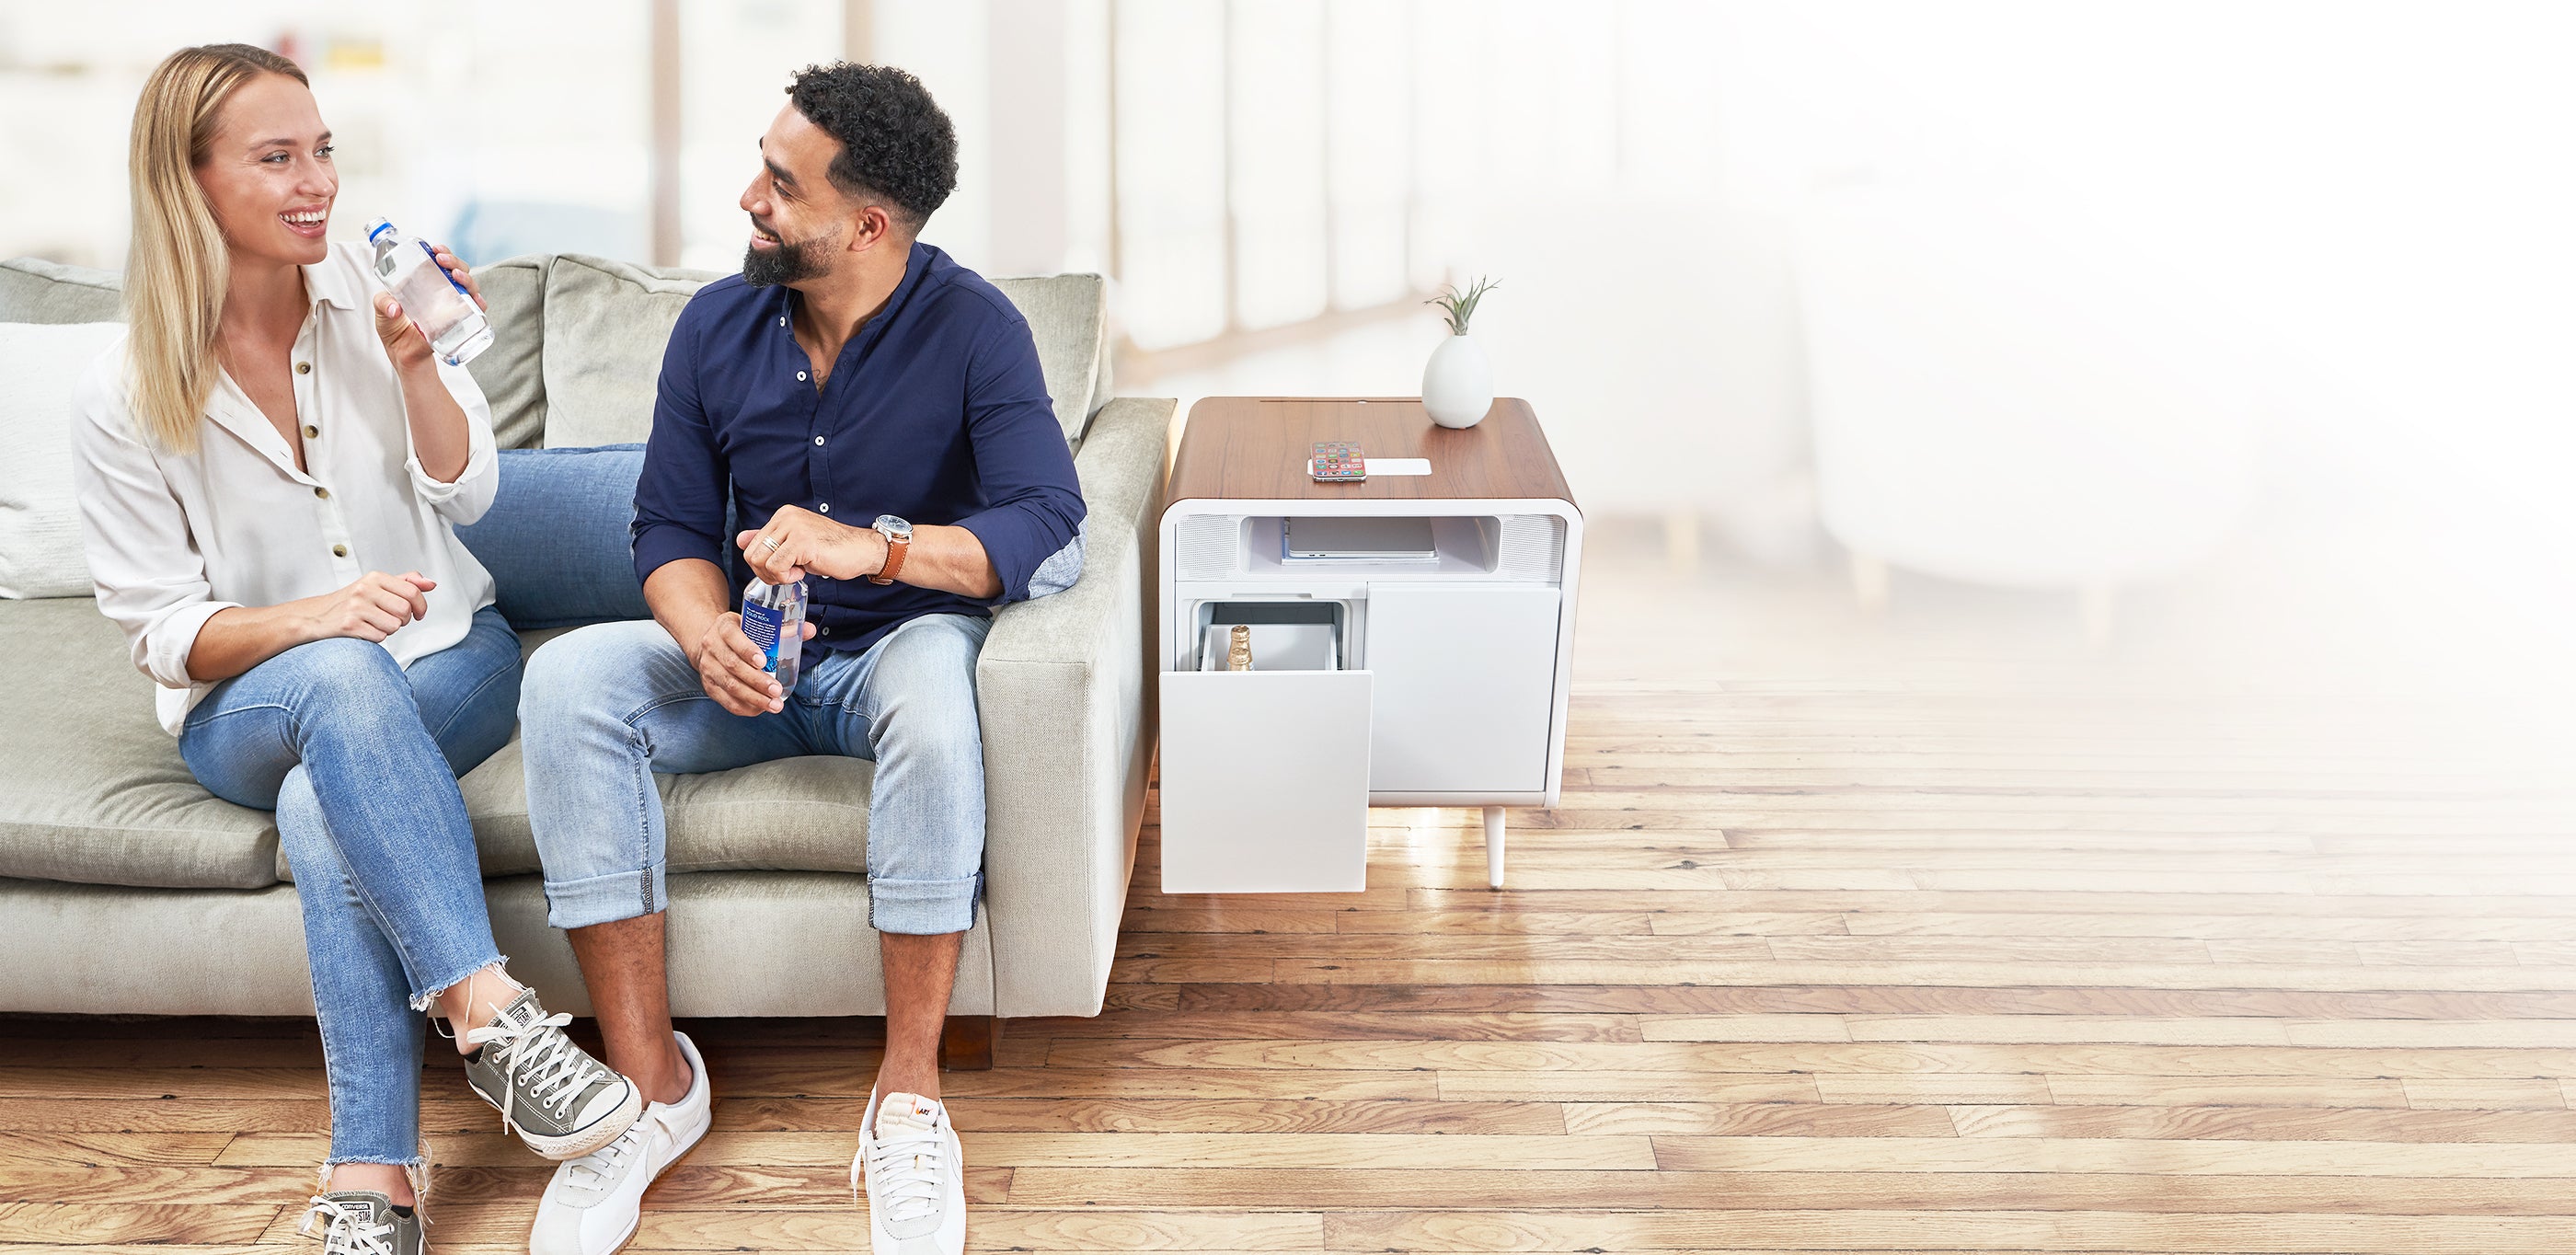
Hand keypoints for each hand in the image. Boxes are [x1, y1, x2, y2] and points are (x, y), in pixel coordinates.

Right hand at [307, 571, 435, 642]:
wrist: (316, 616)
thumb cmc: (352, 602)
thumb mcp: (377, 585)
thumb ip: (406, 583)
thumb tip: (431, 583)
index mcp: (375, 577)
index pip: (412, 592)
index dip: (421, 607)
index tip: (419, 613)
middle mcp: (365, 589)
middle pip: (405, 611)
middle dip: (404, 620)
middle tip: (391, 619)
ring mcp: (356, 607)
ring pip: (395, 626)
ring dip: (389, 630)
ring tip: (375, 623)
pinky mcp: (349, 625)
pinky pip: (380, 637)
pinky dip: (376, 637)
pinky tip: (365, 630)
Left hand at [371, 246, 483, 367]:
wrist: (404, 356)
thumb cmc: (394, 330)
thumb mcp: (381, 312)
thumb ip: (383, 303)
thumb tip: (396, 309)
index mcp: (425, 283)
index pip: (438, 262)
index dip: (441, 252)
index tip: (435, 250)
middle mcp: (443, 291)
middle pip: (457, 269)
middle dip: (454, 261)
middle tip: (443, 261)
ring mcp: (453, 305)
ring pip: (468, 286)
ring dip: (467, 278)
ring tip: (456, 276)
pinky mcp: (460, 321)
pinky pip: (476, 309)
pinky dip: (479, 303)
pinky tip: (476, 299)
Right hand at [692, 610, 817, 715]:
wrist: (712, 643)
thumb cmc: (740, 633)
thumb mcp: (754, 623)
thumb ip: (782, 628)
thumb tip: (811, 630)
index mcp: (724, 626)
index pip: (732, 636)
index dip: (747, 650)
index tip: (764, 661)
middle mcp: (712, 646)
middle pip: (733, 665)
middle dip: (756, 680)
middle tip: (777, 690)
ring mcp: (708, 667)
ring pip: (730, 685)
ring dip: (753, 698)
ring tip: (774, 705)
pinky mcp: (709, 685)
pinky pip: (725, 700)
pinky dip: (744, 706)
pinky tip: (761, 709)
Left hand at [737, 505, 882, 583]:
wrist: (862, 550)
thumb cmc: (832, 549)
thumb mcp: (795, 543)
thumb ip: (769, 541)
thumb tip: (740, 540)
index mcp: (783, 515)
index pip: (751, 546)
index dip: (763, 566)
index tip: (784, 568)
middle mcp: (786, 517)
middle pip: (752, 554)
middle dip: (766, 573)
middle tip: (788, 574)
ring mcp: (794, 527)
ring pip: (761, 561)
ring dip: (777, 576)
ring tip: (796, 572)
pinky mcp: (802, 542)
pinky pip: (776, 567)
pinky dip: (787, 577)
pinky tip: (803, 572)